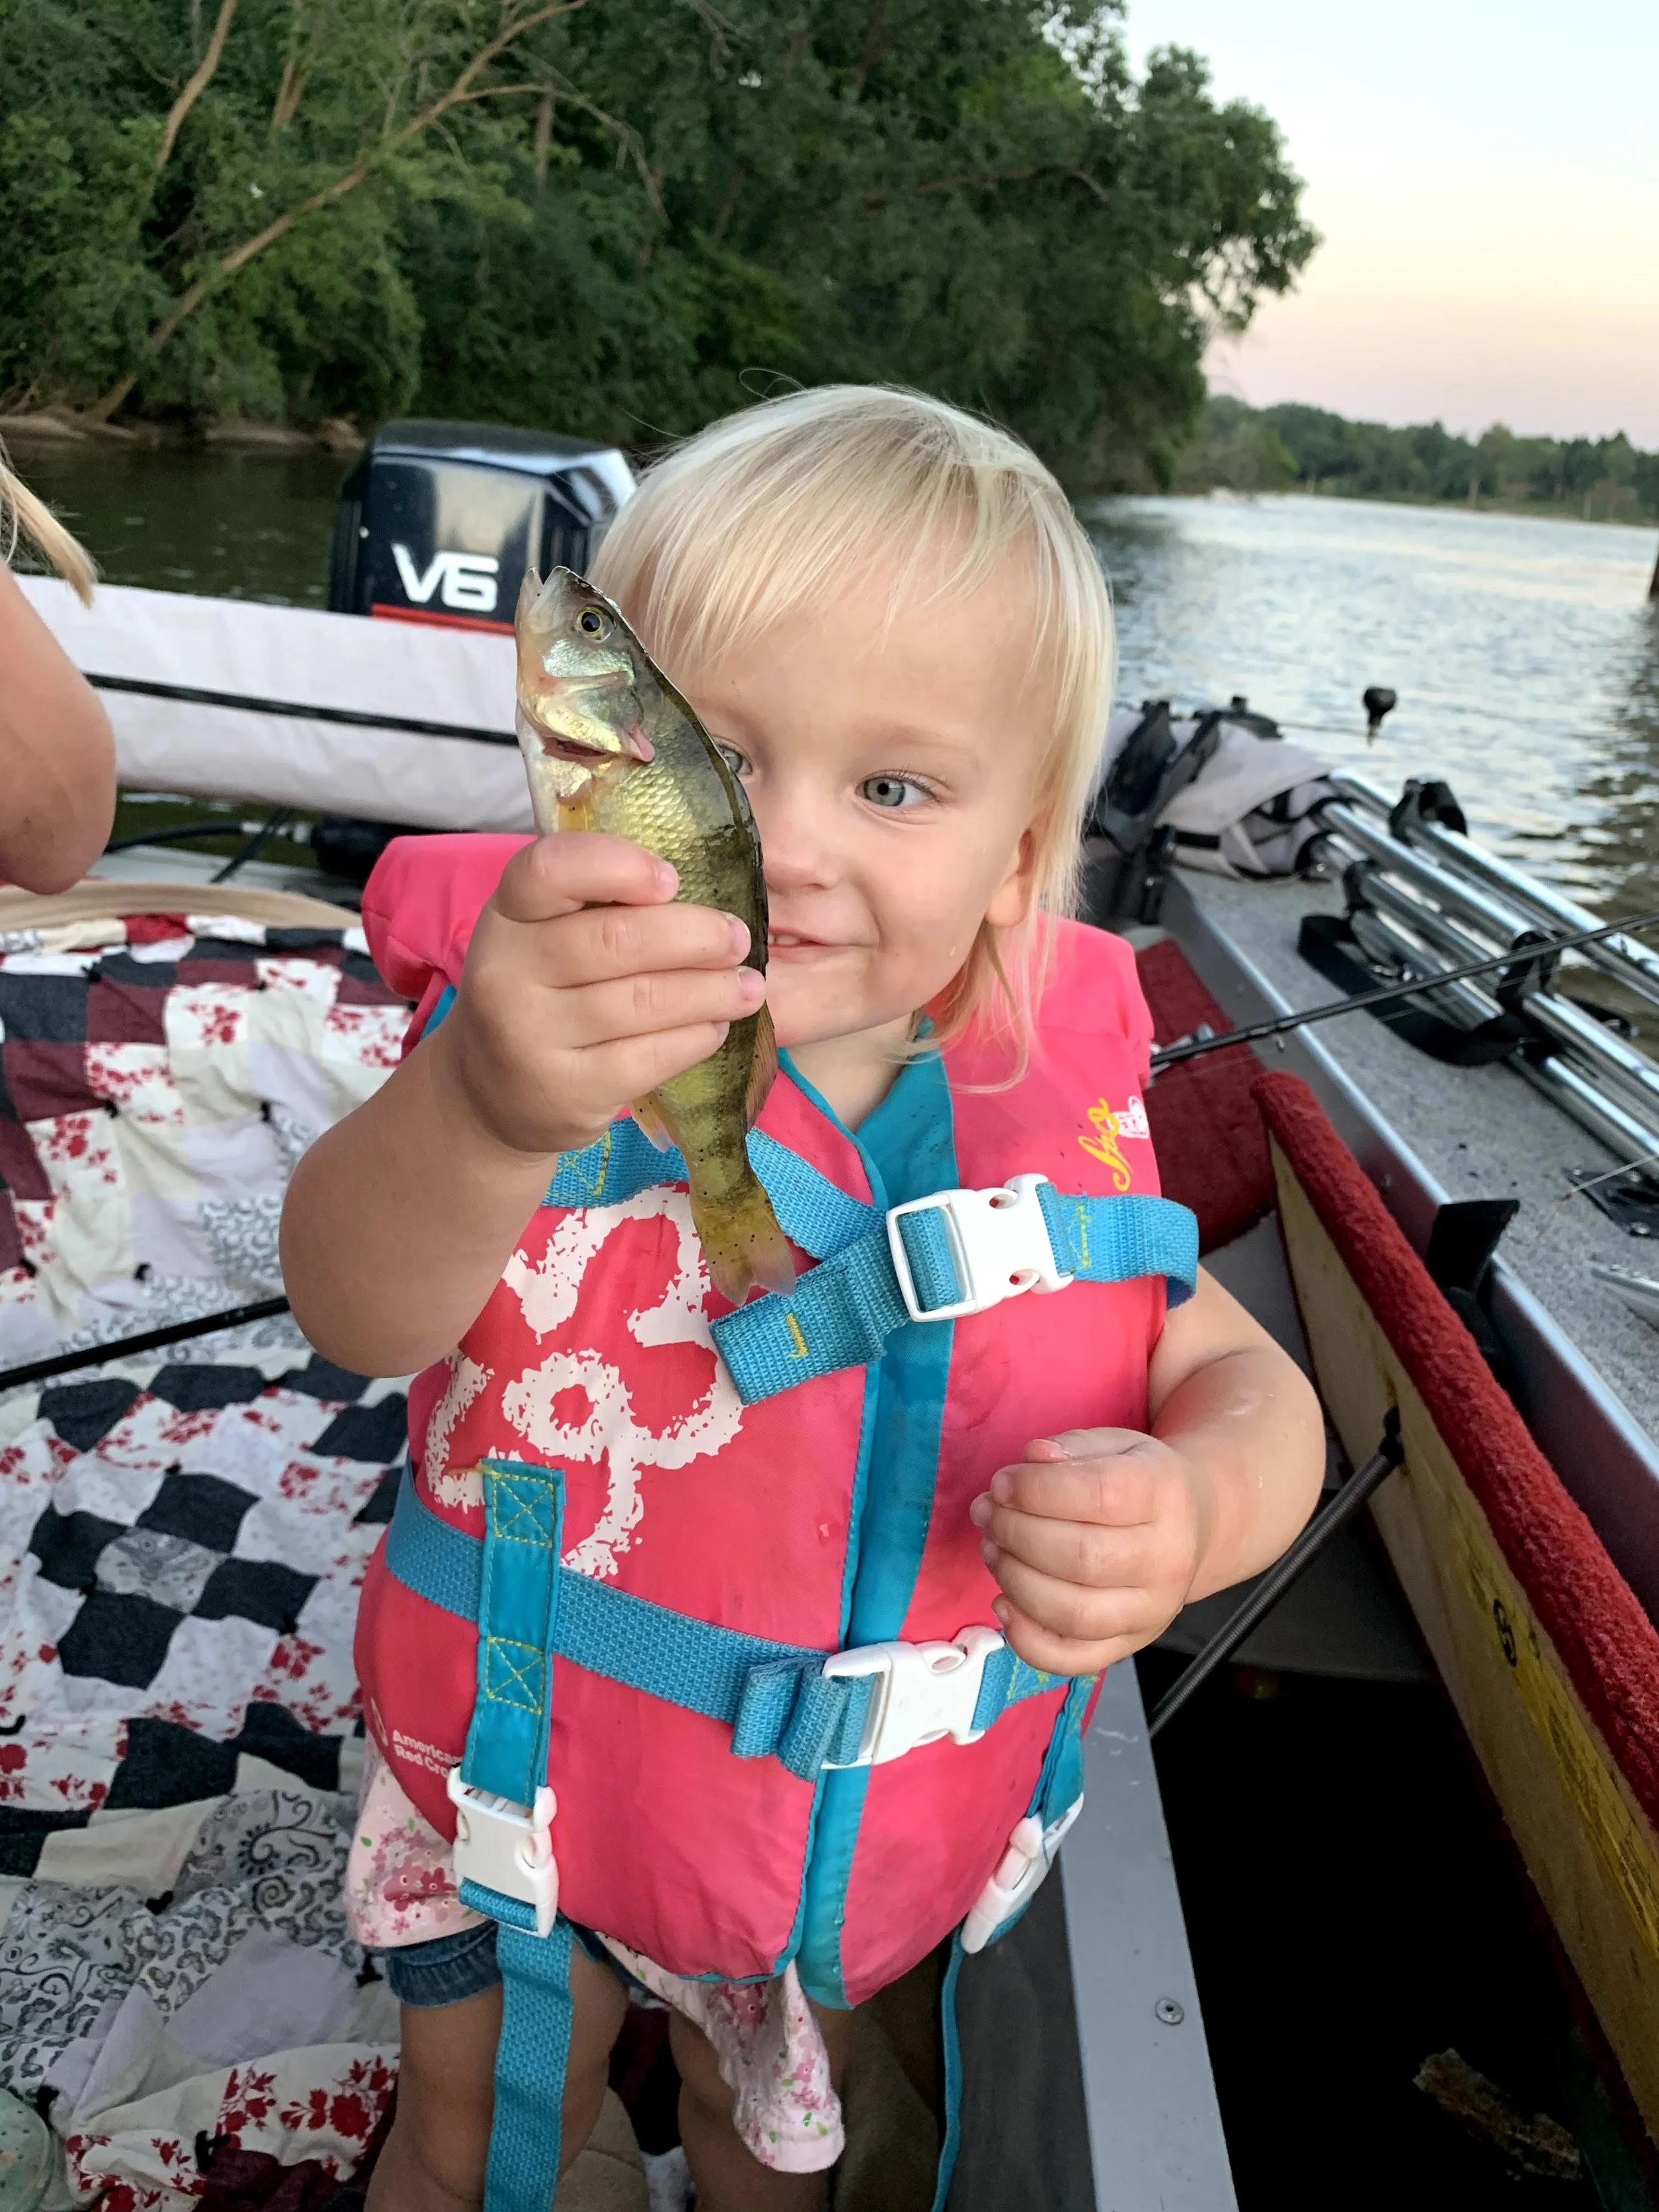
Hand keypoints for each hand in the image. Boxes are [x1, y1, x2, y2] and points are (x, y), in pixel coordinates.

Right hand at [433, 833, 763, 1159]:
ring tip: (748, 987)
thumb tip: (706, 892)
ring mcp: (532, 1038)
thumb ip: (599, 904)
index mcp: (507, 915)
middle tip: (738, 939)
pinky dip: (697, 1037)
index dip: (618, 866)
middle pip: (617, 940)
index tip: (671, 879)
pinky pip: (651, 1057)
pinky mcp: (567, 1092)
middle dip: (696, 936)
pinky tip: (716, 1027)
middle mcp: (507, 974)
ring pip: (644, 1001)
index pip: (549, 870)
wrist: (488, 1094)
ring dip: (713, 991)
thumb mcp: (544, 937)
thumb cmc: (540, 994)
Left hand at [968, 1428, 1215, 1675]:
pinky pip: (1074, 1659)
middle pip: (1081, 1557)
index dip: (1036, 1490)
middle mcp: (1167, 1559)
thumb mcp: (1115, 1444)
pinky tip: (1004, 1604)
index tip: (1002, 1484)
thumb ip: (1071, 1448)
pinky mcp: (1130, 1644)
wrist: (1192, 1525)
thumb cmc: (1141, 1481)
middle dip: (1016, 1534)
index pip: (1097, 1495)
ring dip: (1015, 1581)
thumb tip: (1033, 1460)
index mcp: (1165, 1495)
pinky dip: (1028, 1640)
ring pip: (1072, 1612)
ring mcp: (1151, 1611)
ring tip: (992, 1549)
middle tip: (988, 1515)